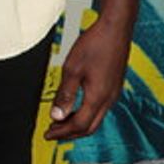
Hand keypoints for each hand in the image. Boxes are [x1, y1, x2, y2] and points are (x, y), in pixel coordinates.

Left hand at [45, 15, 130, 140]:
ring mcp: (113, 93)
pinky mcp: (113, 87)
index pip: (79, 125)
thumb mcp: (72, 69)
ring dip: (77, 124)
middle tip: (53, 133)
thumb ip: (65, 95)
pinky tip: (74, 108)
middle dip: (69, 133)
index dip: (62, 132)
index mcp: (98, 97)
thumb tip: (56, 116)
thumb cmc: (95, 44)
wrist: (115, 28)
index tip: (48, 134)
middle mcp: (109, 99)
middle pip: (89, 127)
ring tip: (60, 122)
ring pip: (95, 119)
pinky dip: (85, 114)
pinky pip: (100, 109)